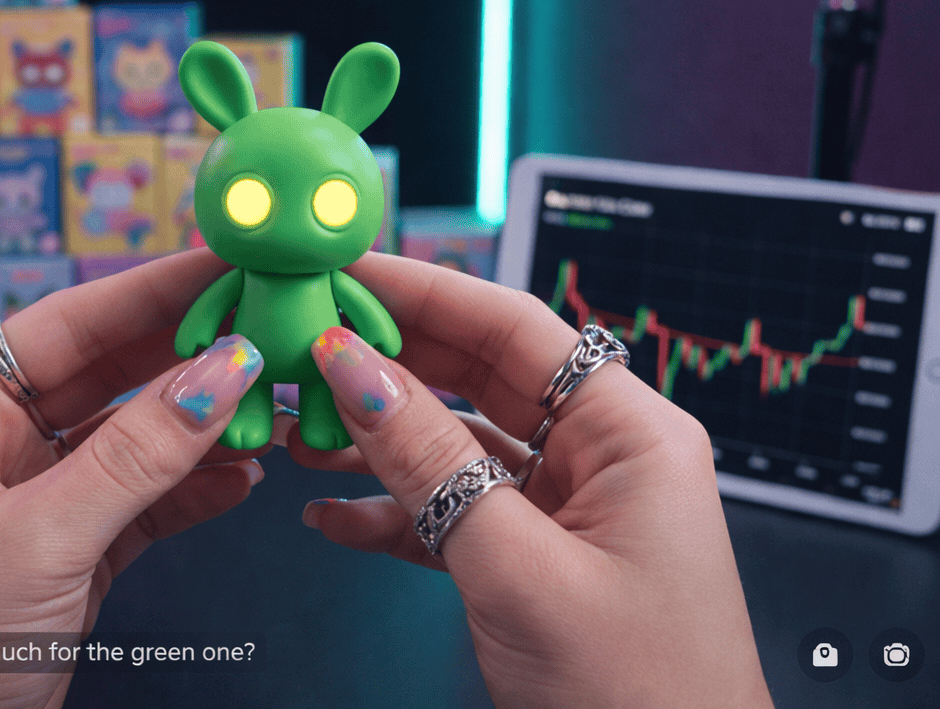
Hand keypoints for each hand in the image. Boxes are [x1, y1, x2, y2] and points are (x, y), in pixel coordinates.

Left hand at [0, 249, 266, 708]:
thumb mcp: (38, 541)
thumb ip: (135, 457)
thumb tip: (223, 373)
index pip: (63, 327)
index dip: (148, 293)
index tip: (224, 265)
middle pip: (103, 376)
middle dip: (186, 356)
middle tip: (270, 324)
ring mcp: (27, 502)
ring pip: (128, 441)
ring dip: (199, 428)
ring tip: (276, 404)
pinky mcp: (61, 558)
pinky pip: (136, 504)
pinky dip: (189, 492)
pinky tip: (243, 476)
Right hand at [290, 254, 773, 708]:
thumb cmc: (641, 697)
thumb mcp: (518, 569)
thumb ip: (430, 465)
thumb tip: (353, 372)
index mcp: (631, 433)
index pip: (513, 327)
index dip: (422, 292)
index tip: (344, 273)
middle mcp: (601, 455)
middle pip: (478, 375)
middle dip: (387, 362)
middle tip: (304, 341)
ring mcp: (567, 509)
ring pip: (456, 443)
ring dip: (376, 439)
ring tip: (299, 429)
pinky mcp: (535, 558)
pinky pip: (452, 510)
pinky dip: (391, 512)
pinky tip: (332, 516)